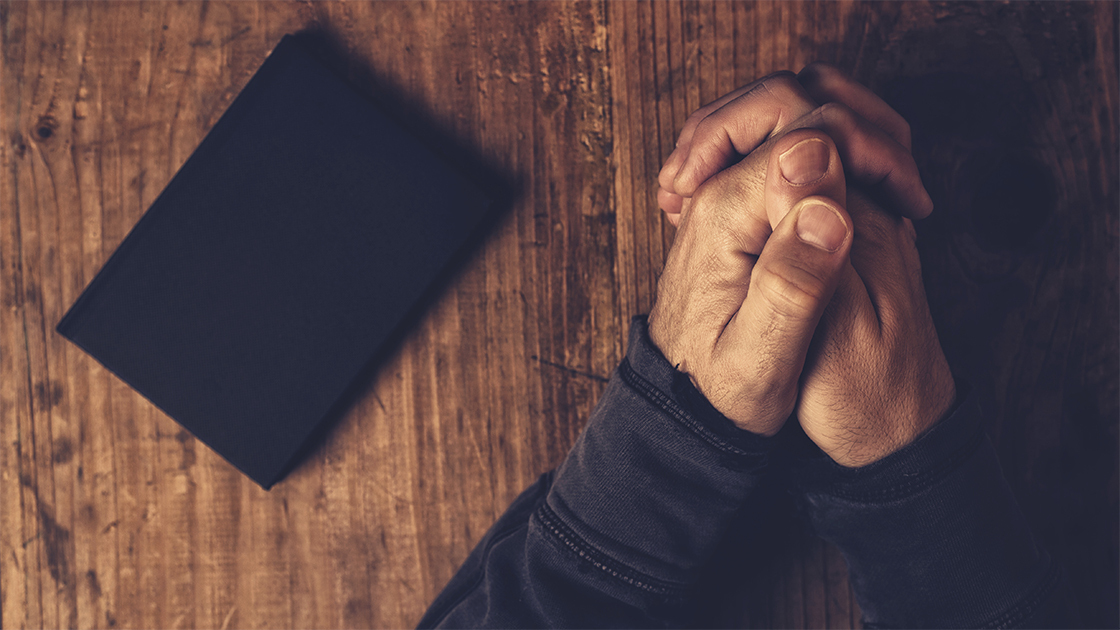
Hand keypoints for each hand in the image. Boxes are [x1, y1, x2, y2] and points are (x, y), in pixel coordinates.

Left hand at [658, 64, 955, 464]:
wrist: (681, 404)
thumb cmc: (721, 393)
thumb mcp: (761, 358)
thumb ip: (792, 281)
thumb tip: (827, 205)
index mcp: (723, 214)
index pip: (807, 131)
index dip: (872, 152)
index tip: (907, 199)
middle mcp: (716, 190)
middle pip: (790, 102)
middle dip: (861, 126)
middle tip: (906, 182)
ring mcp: (722, 192)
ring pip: (787, 115)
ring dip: (848, 132)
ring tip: (892, 184)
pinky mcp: (736, 205)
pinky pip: (782, 147)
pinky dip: (830, 153)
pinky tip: (862, 197)